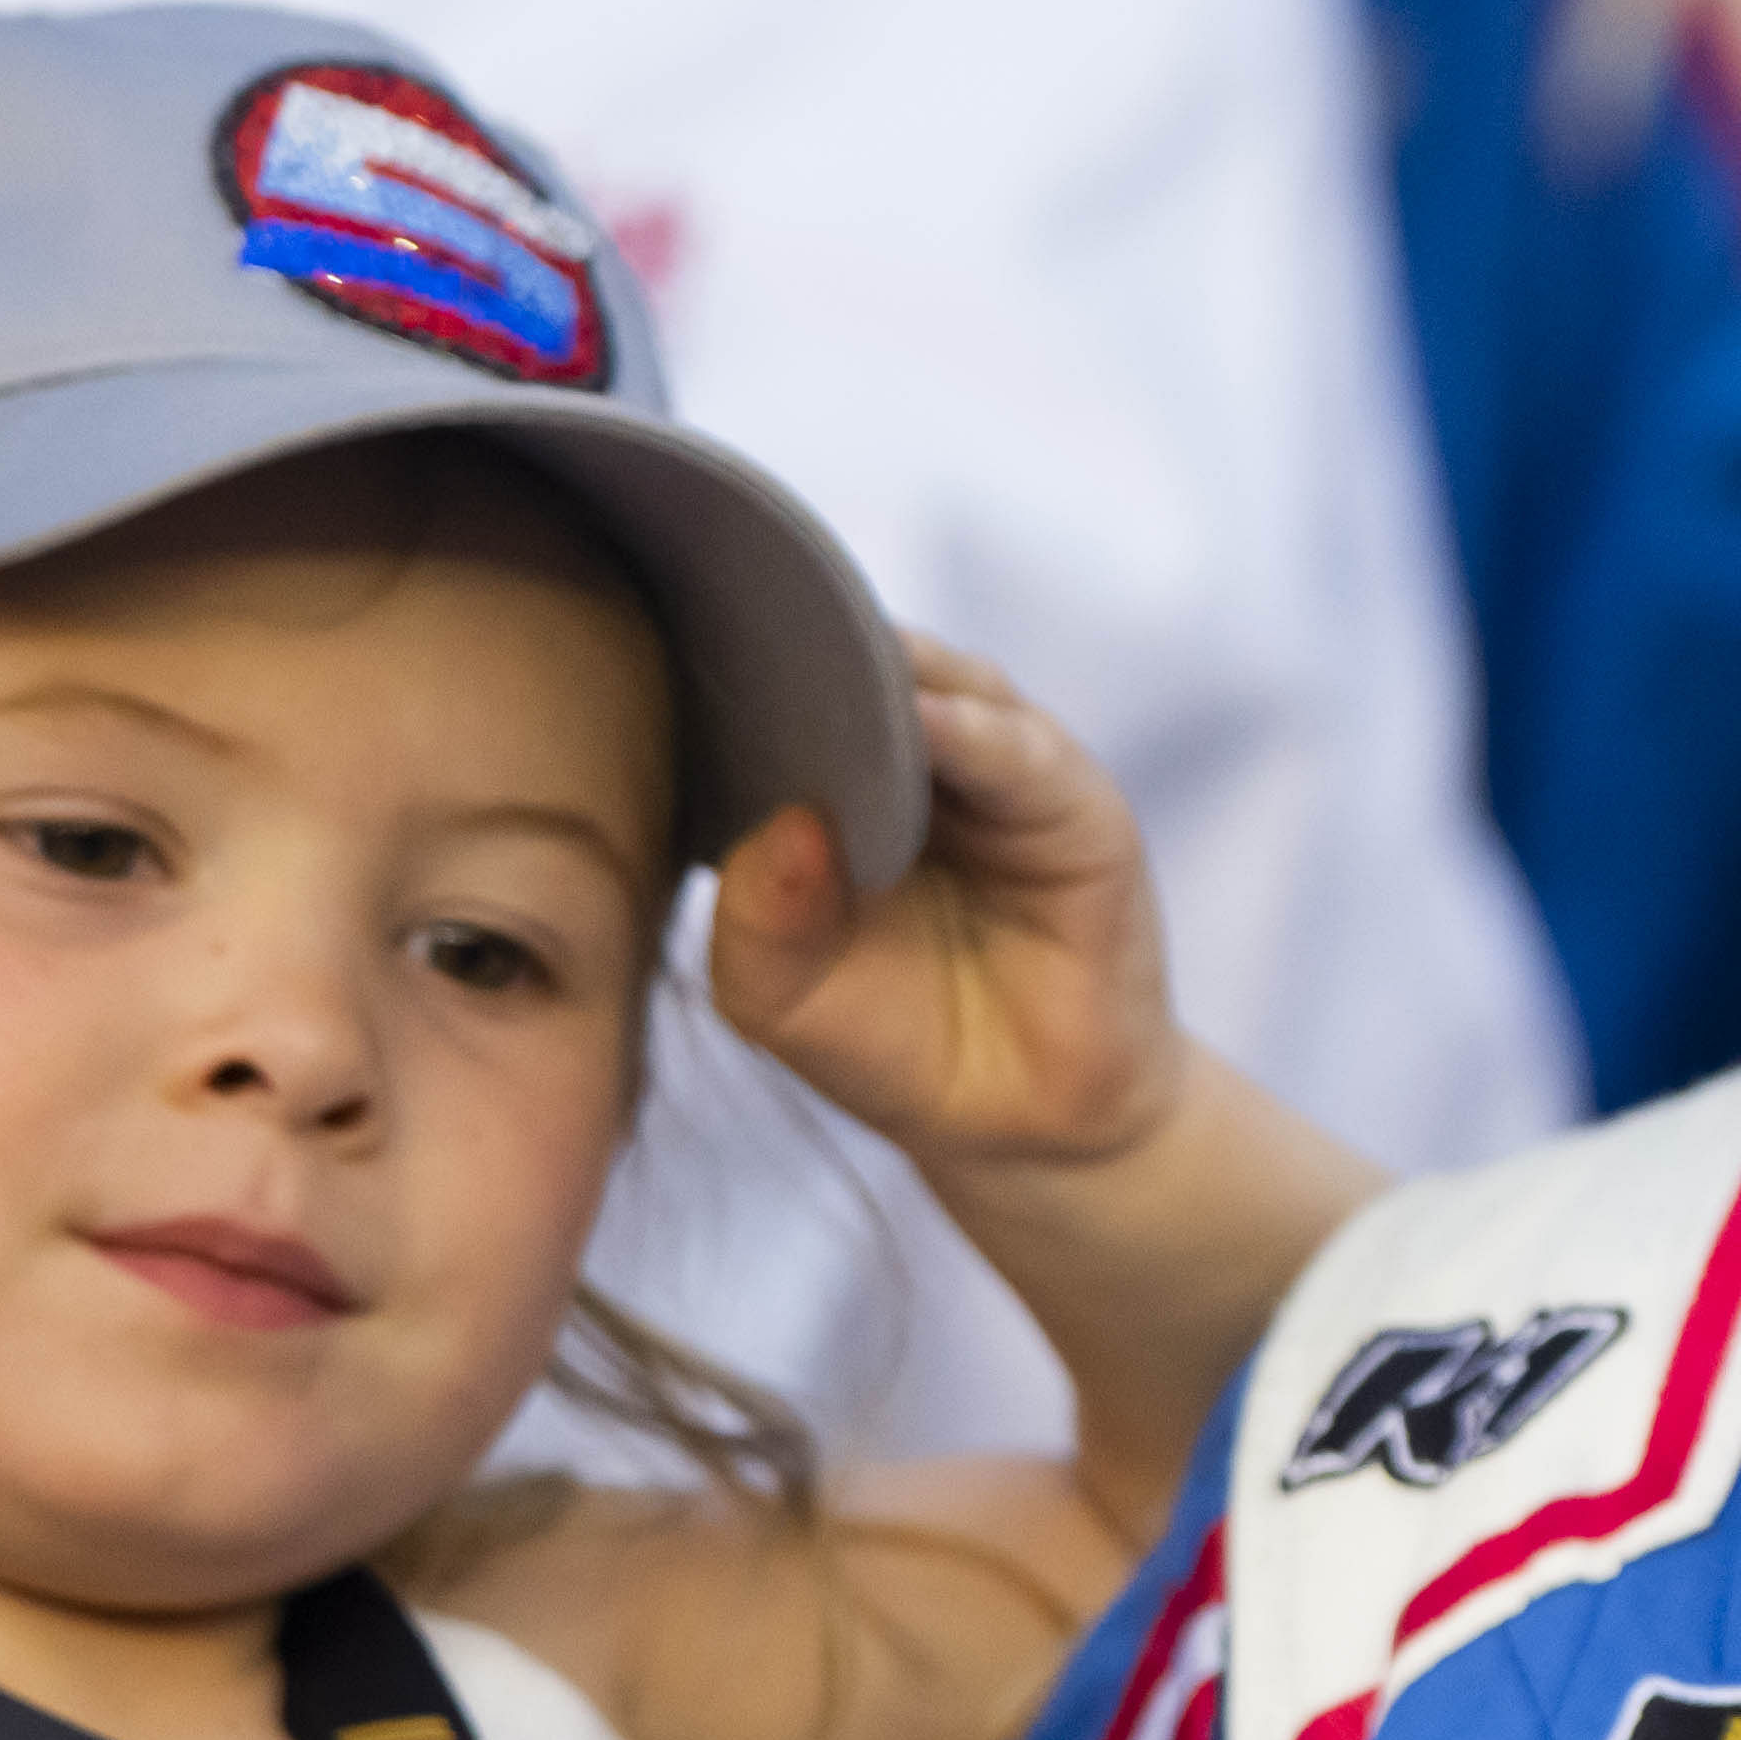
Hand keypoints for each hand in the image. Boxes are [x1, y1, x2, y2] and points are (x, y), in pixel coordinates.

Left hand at [705, 639, 1189, 1185]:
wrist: (1015, 1123)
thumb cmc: (890, 1043)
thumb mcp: (779, 994)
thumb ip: (753, 915)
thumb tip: (782, 821)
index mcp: (835, 781)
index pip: (784, 690)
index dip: (735, 667)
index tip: (661, 636)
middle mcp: (923, 758)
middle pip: (863, 663)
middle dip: (808, 644)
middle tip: (737, 616)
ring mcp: (1002, 774)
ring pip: (946, 683)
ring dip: (889, 670)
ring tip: (827, 663)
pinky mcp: (1078, 808)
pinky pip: (1022, 752)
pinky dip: (972, 730)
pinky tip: (922, 721)